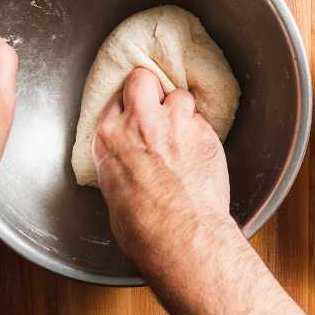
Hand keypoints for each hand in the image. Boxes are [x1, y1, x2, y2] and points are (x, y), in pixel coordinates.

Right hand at [93, 67, 234, 265]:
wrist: (182, 235)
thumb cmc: (144, 227)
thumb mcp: (113, 192)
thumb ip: (120, 164)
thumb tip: (130, 169)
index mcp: (109, 137)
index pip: (116, 99)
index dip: (128, 105)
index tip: (135, 114)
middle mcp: (140, 123)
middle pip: (143, 79)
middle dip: (151, 88)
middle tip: (158, 107)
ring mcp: (175, 124)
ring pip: (180, 96)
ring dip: (182, 110)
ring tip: (184, 134)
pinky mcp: (205, 134)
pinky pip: (203, 121)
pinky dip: (201, 133)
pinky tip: (201, 153)